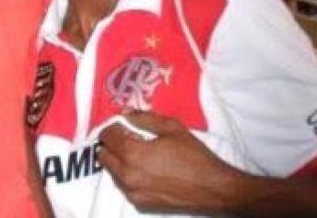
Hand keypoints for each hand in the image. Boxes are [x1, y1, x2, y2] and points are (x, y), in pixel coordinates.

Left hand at [98, 110, 242, 213]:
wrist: (212, 188)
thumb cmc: (194, 157)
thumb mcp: (171, 128)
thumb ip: (144, 118)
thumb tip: (126, 113)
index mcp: (133, 153)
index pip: (107, 136)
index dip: (113, 126)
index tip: (121, 124)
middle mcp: (127, 175)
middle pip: (103, 154)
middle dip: (111, 143)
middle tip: (125, 136)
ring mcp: (132, 192)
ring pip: (111, 171)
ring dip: (117, 159)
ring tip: (136, 152)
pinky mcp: (139, 203)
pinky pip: (123, 185)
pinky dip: (126, 175)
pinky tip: (143, 169)